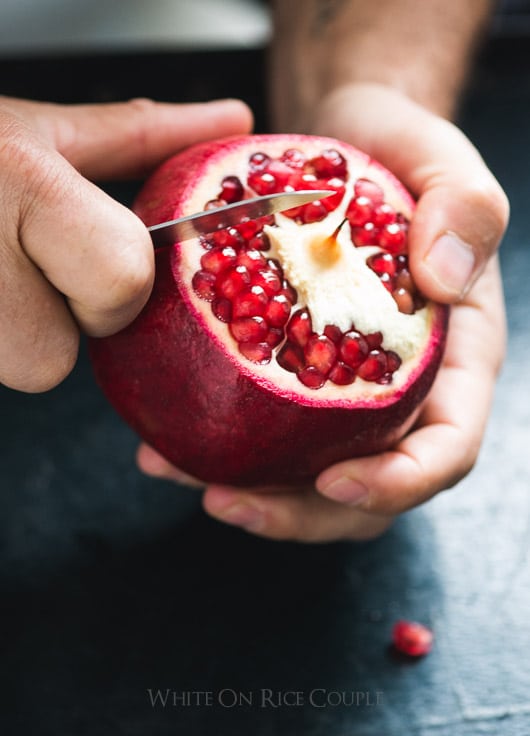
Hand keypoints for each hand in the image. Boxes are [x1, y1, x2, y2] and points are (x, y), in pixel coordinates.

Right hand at [0, 95, 251, 391]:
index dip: (114, 284)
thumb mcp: (43, 130)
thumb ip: (143, 136)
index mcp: (19, 182)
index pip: (121, 284)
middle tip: (22, 265)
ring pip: (16, 373)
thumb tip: (230, 124)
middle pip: (56, 359)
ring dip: (12, 332)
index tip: (84, 253)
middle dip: (56, 317)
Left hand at [138, 84, 507, 541]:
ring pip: (309, 473)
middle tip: (228, 502)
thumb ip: (464, 210)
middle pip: (370, 486)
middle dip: (302, 513)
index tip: (337, 483)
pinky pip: (267, 427)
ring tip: (178, 475)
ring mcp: (346, 389)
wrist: (349, 147)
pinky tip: (167, 440)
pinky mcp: (295, 373)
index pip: (448, 445)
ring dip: (249, 491)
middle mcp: (402, 388)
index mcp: (455, 358)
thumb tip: (444, 274)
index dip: (401, 481)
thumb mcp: (445, 163)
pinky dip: (221, 444)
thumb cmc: (402, 156)